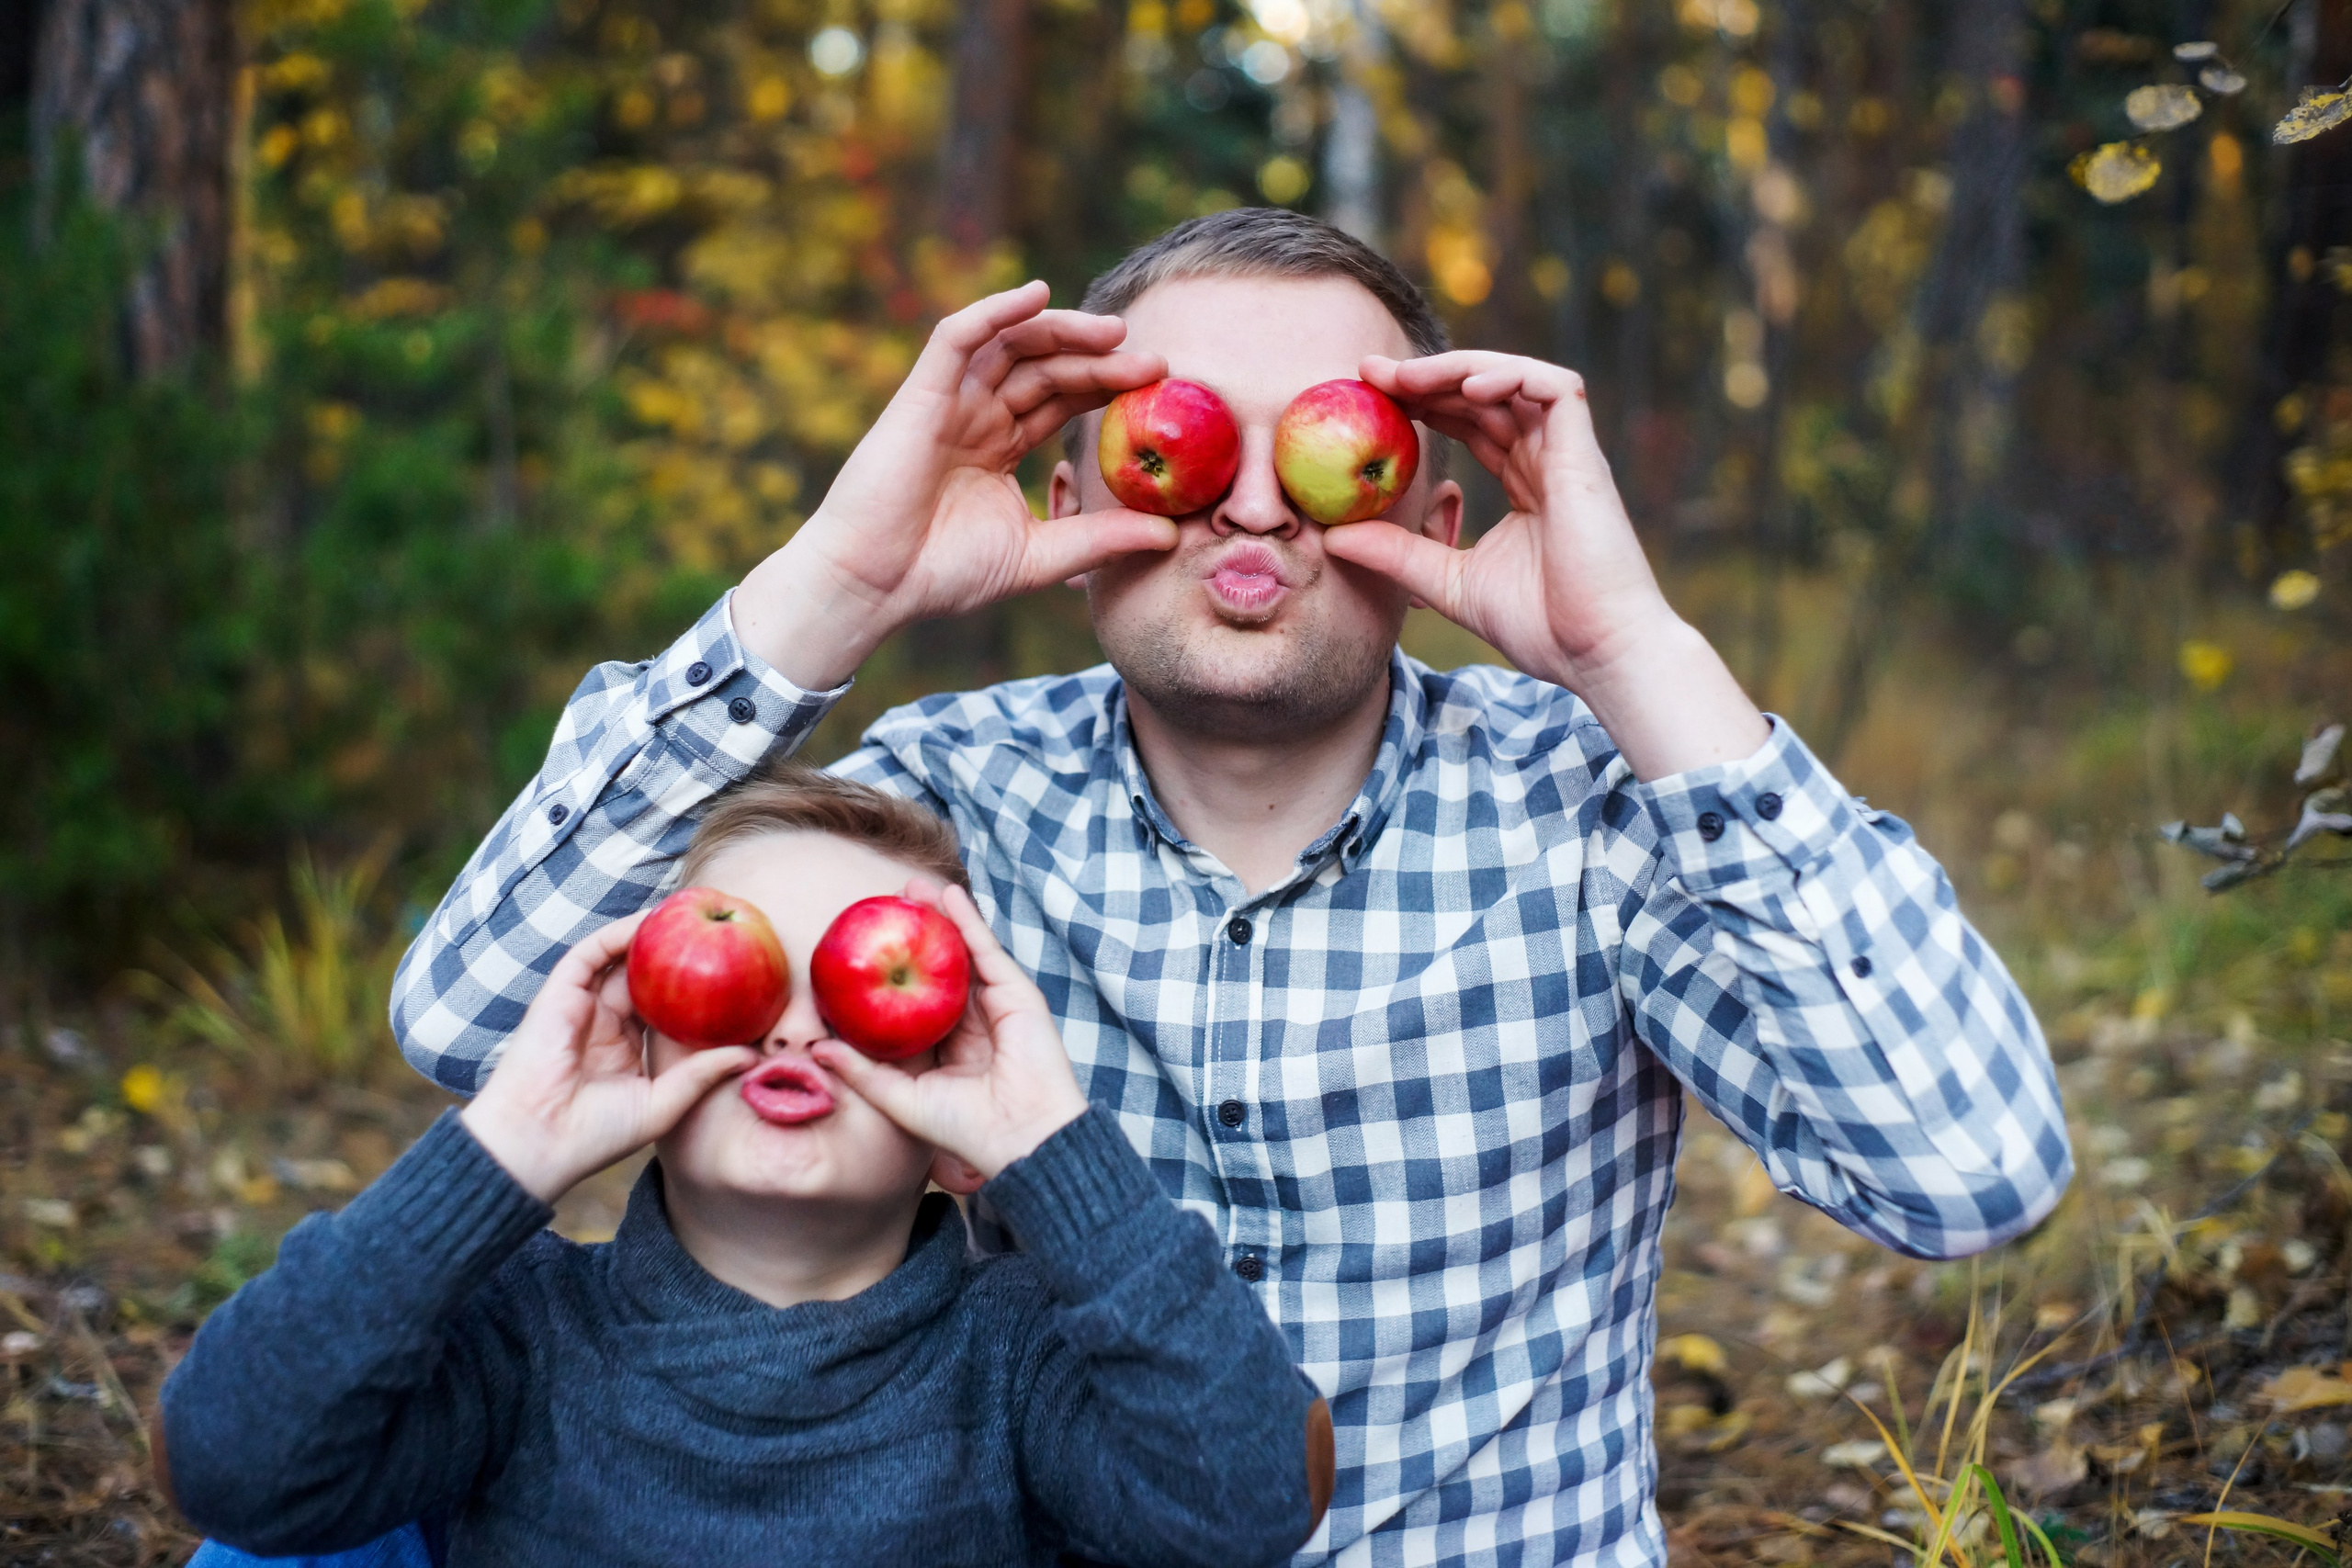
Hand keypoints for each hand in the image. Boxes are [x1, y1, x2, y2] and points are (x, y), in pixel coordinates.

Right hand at [460, 914, 754, 1202]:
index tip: (735, 969)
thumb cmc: (596, 1136)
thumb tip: (752, 1055)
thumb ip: (702, 1075)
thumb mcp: (663, 1104)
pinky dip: (618, 934)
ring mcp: (583, 1007)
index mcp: (627, 1049)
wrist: (539, 1142)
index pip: (667, 1008)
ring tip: (688, 911)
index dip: (696, 988)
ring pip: (619, 958)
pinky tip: (651, 920)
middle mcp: (606, 1023)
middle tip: (718, 928)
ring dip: (649, 934)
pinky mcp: (560, 994)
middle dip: (677, 952)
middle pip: (646, 977)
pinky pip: (591, 953)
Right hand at [737, 281, 1178, 689]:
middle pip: (1045, 368)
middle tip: (1154, 362)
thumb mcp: (1041, 555)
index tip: (1157, 389)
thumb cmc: (942, 575)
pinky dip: (996, 311)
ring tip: (1114, 331)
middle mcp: (975, 416)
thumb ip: (1102, 540)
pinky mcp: (921, 394)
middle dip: (1099, 359)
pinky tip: (1038, 294)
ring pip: (1012, 344)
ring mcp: (948, 402)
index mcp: (998, 446)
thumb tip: (1172, 536)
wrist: (873, 586)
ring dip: (1063, 330)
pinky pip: (958, 336)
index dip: (1105, 387)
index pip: (1061, 401)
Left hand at [811, 882, 1087, 1184]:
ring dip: (940, 917)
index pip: (915, 1000)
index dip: (890, 972)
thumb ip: (861, 1072)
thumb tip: (817, 1048)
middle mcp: (970, 1021)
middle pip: (939, 968)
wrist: (1019, 1136)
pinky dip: (968, 920)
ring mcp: (994, 1004)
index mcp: (944, 1046)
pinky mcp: (1017, 994)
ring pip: (963, 952)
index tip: (862, 946)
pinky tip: (948, 895)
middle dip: (916, 935)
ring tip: (912, 888)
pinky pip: (987, 950)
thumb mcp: (899, 1099)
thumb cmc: (962, 1128)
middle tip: (887, 905)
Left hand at [1324, 351, 1768, 776]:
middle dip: (1428, 376)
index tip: (1369, 397)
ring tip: (1404, 377)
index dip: (1422, 402)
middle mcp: (1547, 460)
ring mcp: (1569, 456)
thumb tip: (1332, 536)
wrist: (1599, 656)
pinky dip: (1513, 375)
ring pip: (1515, 379)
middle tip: (1369, 373)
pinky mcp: (1586, 458)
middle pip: (1485, 394)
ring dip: (1459, 368)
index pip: (1469, 422)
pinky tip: (1467, 387)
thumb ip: (1396, 554)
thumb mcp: (1447, 582)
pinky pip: (1556, 389)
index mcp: (1523, 483)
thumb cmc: (1543, 628)